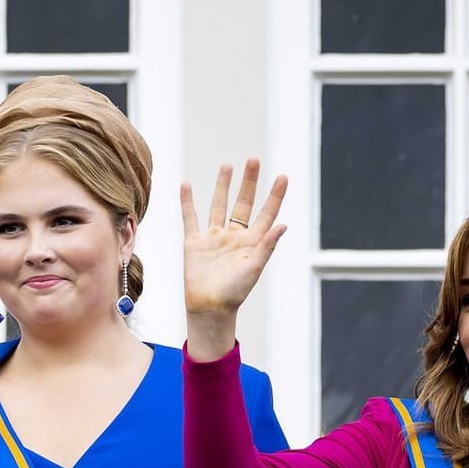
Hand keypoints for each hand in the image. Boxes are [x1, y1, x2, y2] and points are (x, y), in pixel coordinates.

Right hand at [181, 159, 287, 314]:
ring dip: (223, 185)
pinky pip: (190, 217)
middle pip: (243, 203)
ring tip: (227, 166)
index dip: (275, 195)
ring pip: (219, 205)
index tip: (282, 176)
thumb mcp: (254, 269)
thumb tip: (282, 225)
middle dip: (249, 182)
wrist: (208, 307)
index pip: (266, 213)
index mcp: (252, 242)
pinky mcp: (194, 242)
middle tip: (253, 160)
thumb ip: (267, 246)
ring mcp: (214, 237)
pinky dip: (187, 202)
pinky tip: (186, 185)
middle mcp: (234, 236)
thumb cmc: (234, 293)